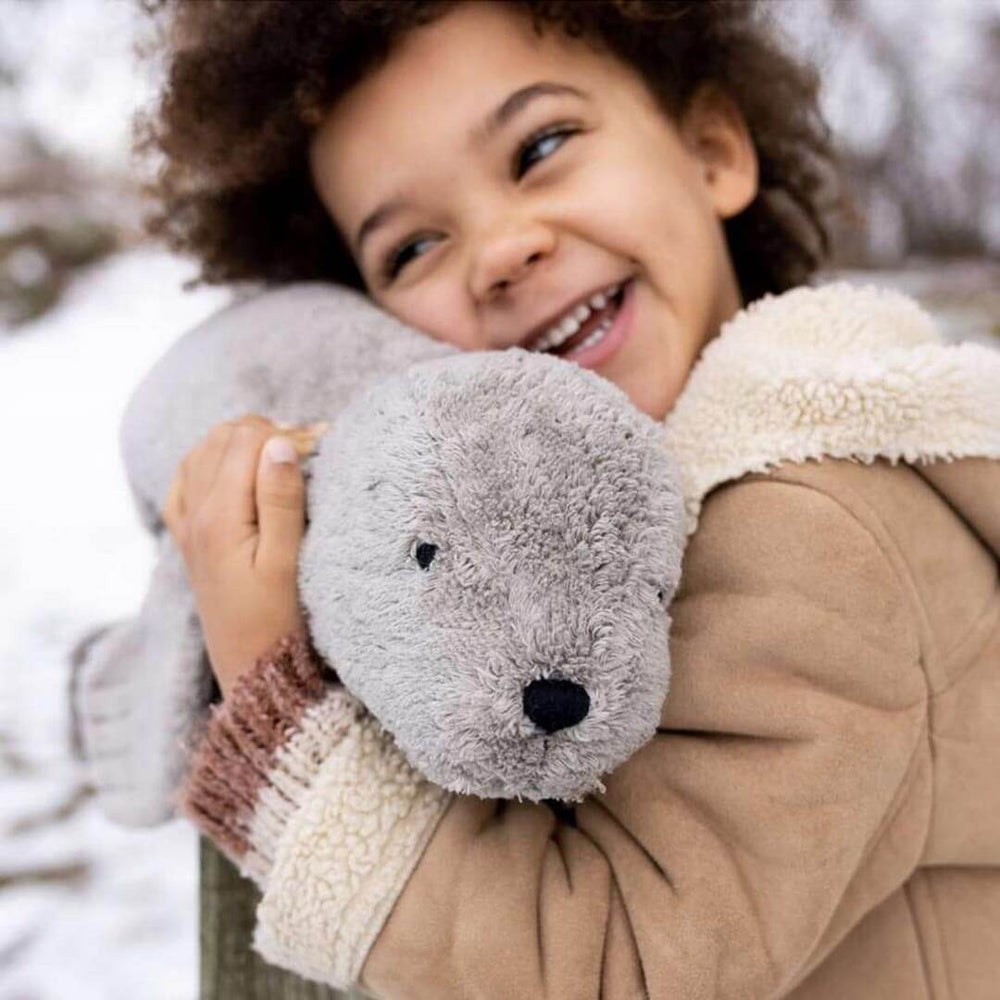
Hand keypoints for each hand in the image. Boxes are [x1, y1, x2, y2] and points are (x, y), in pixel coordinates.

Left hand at [162, 414, 326, 697]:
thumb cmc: (279, 621)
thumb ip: (281, 499)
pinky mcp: (190, 538)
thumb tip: (280, 443)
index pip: (249, 441)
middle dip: (269, 433)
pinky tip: (236, 469)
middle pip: (225, 437)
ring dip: (244, 442)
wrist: (252, 671)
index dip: (290, 435)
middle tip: (311, 450)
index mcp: (219, 516)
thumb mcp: (288, 561)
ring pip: (204, 450)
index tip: (324, 448)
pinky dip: (212, 460)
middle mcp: (195, 513)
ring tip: (283, 455)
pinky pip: (186, 478)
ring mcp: (187, 525)